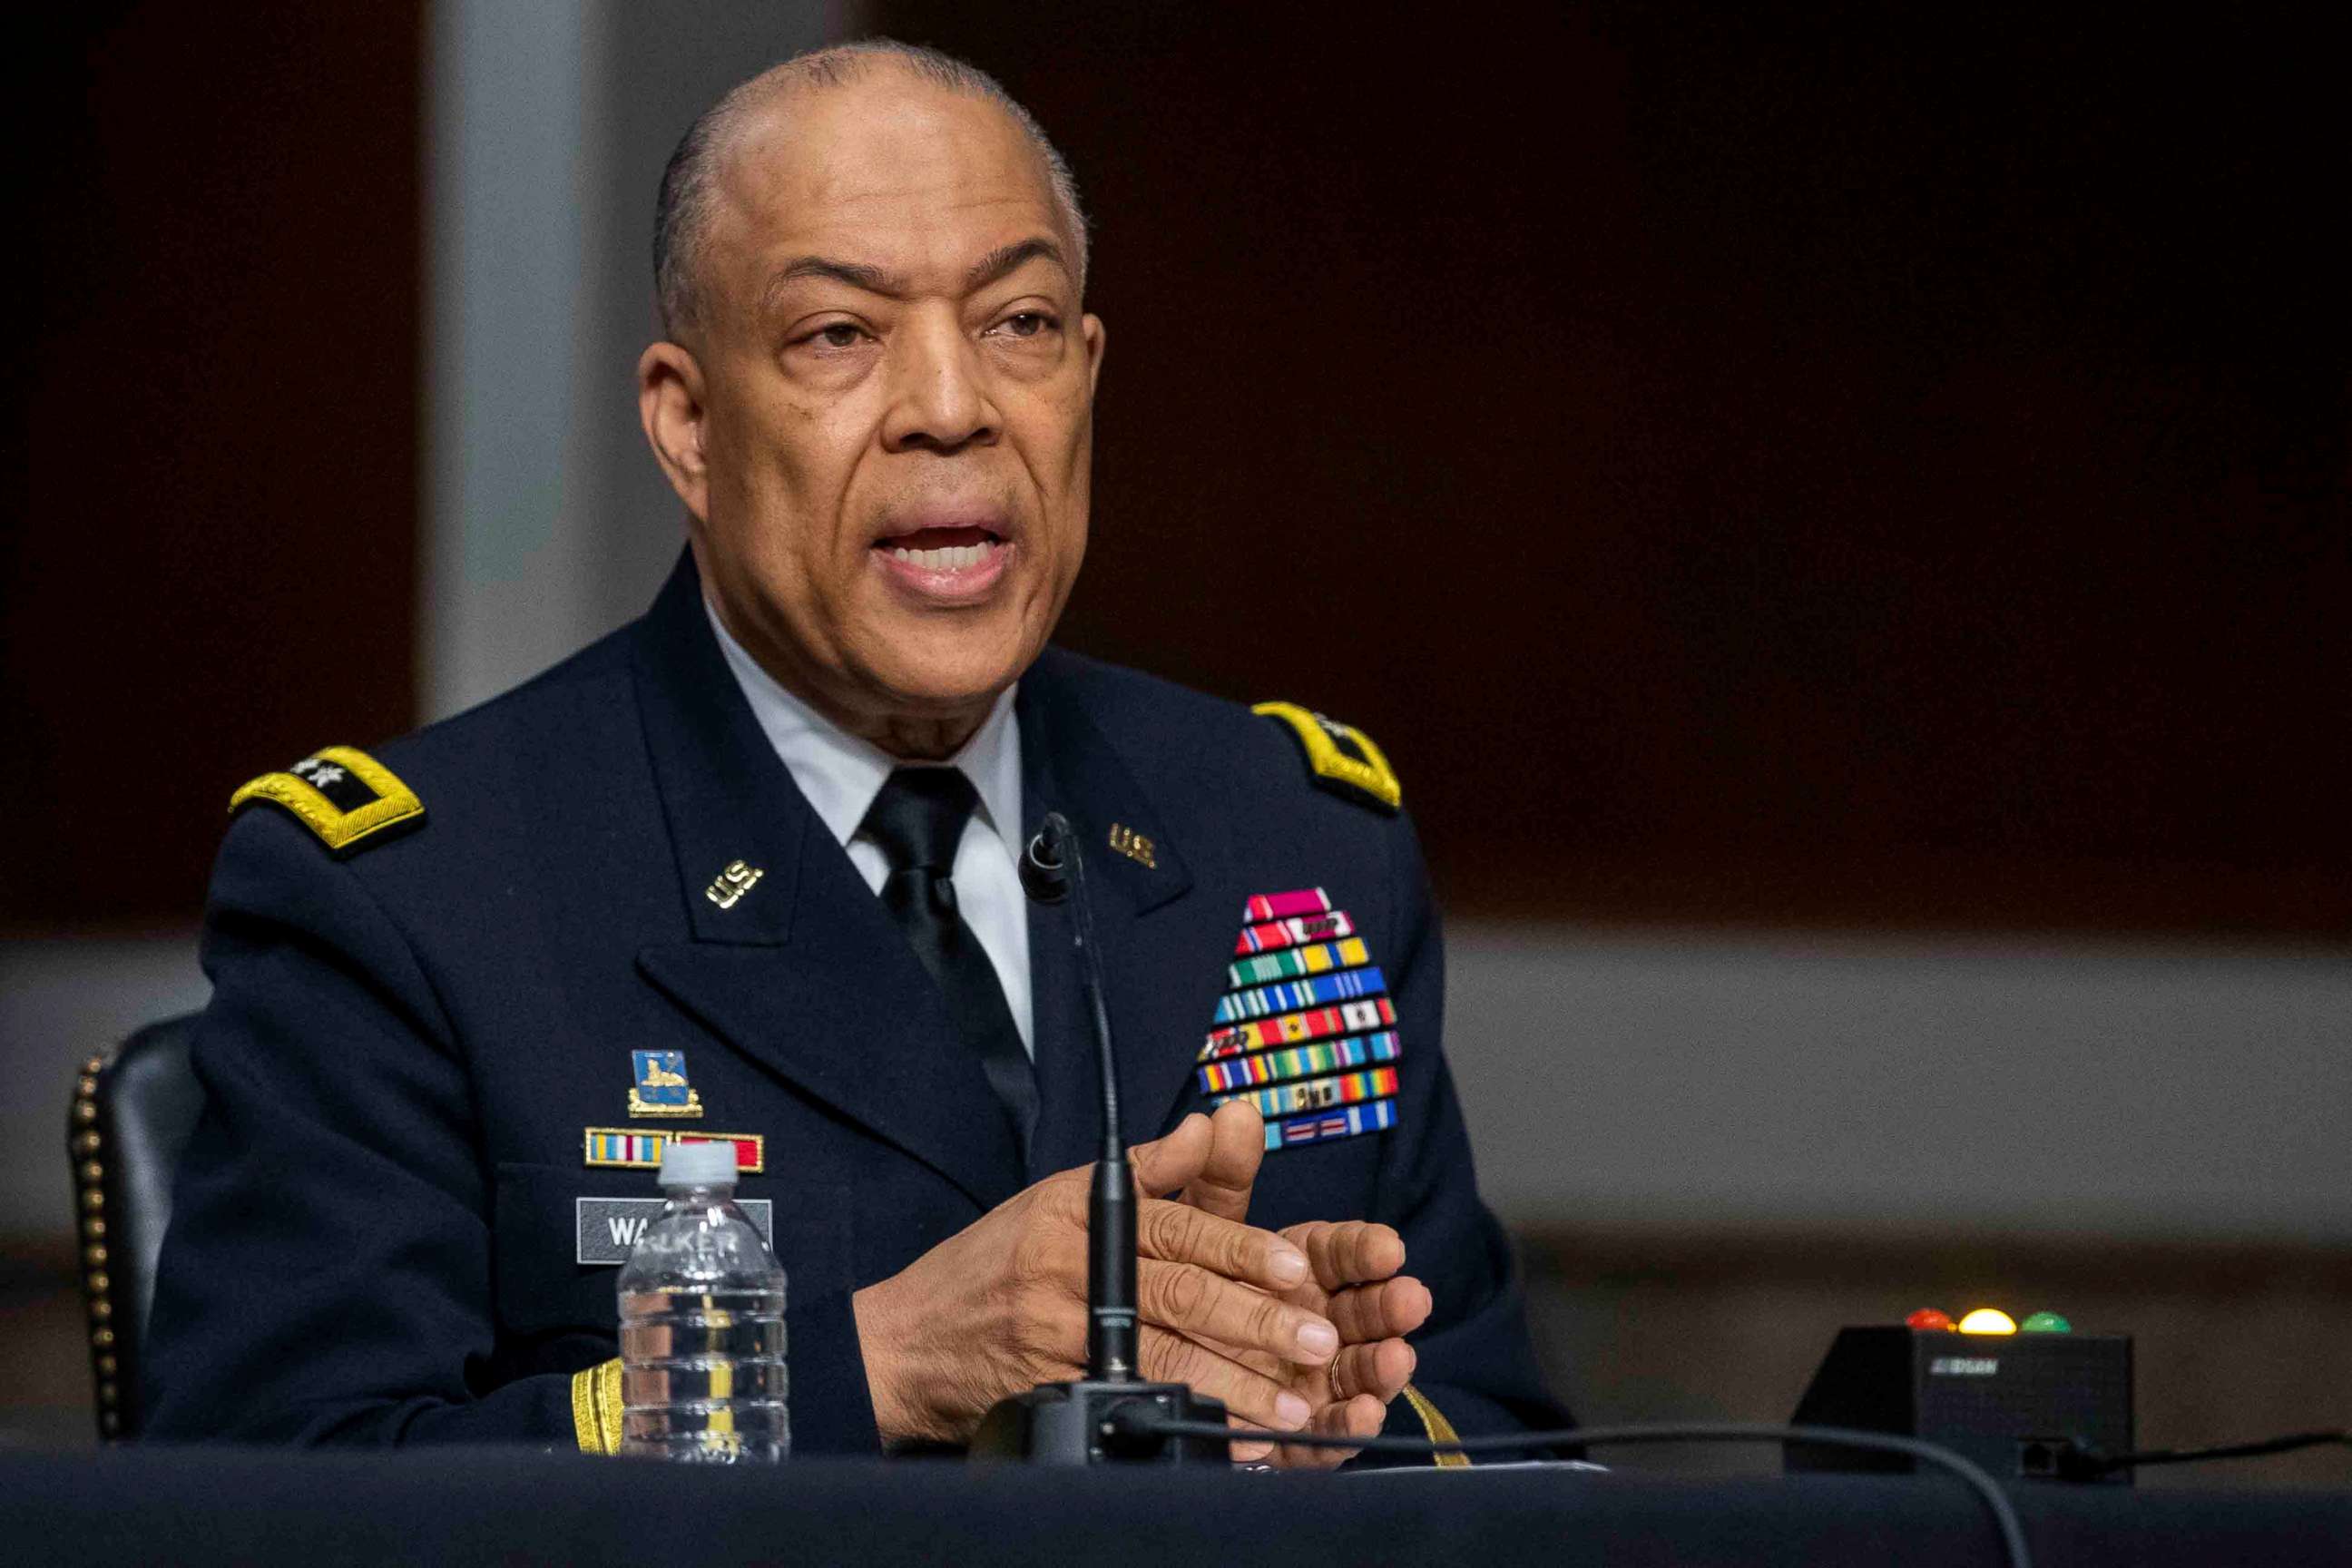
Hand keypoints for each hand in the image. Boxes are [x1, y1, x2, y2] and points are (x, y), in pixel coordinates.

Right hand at [850, 1113, 1343, 1445]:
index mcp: (1081, 1216)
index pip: (1177, 1228)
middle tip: (1316, 1338)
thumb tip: (1209, 1126)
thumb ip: (1148, 1171)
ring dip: (1232, 1383)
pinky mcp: (1054, 1389)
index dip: (1240, 1249)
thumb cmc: (994, 1261)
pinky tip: (1227, 1437)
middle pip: (1178, 1296)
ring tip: (1289, 1404)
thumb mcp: (1060, 1197)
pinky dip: (1181, 1421)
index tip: (1296, 1269)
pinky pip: (1130, 1403)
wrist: (910, 1338)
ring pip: (1162, 1357)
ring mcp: (1060, 1338)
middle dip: (1254, 1320)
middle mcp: (1071, 1273)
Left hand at [1175, 1101, 1432, 1466]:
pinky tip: (1363, 1415)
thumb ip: (1218, 1177)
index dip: (1365, 1250)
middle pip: (1362, 1313)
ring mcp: (1313, 1381)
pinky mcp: (1299, 1434)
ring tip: (1396, 1358)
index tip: (1387, 1246)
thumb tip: (1230, 1115)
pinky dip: (1348, 1427)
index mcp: (1301, 1270)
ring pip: (1357, 1372)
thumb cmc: (1196, 1288)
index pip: (1341, 1253)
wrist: (1156, 1369)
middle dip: (1388, 1306)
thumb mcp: (1199, 1228)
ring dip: (1382, 1366)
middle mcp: (1316, 1323)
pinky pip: (1327, 1435)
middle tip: (1410, 1298)